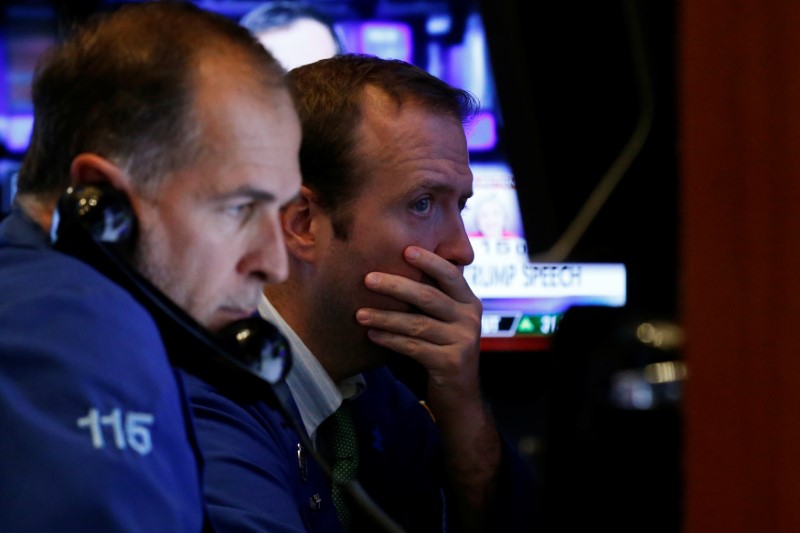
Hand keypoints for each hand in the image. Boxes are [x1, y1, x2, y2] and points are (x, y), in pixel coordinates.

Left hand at [355, 245, 482, 402]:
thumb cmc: (443, 351)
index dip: (429, 261)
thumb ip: (430, 301)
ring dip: (385, 317)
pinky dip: (390, 340)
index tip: (405, 250)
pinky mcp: (451, 362)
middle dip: (395, 286)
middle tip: (368, 279)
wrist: (460, 396)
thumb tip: (390, 273)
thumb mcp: (444, 322)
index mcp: (468, 302)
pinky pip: (413, 346)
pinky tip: (372, 335)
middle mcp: (469, 318)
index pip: (450, 274)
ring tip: (360, 314)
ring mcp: (463, 340)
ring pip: (417, 323)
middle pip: (428, 296)